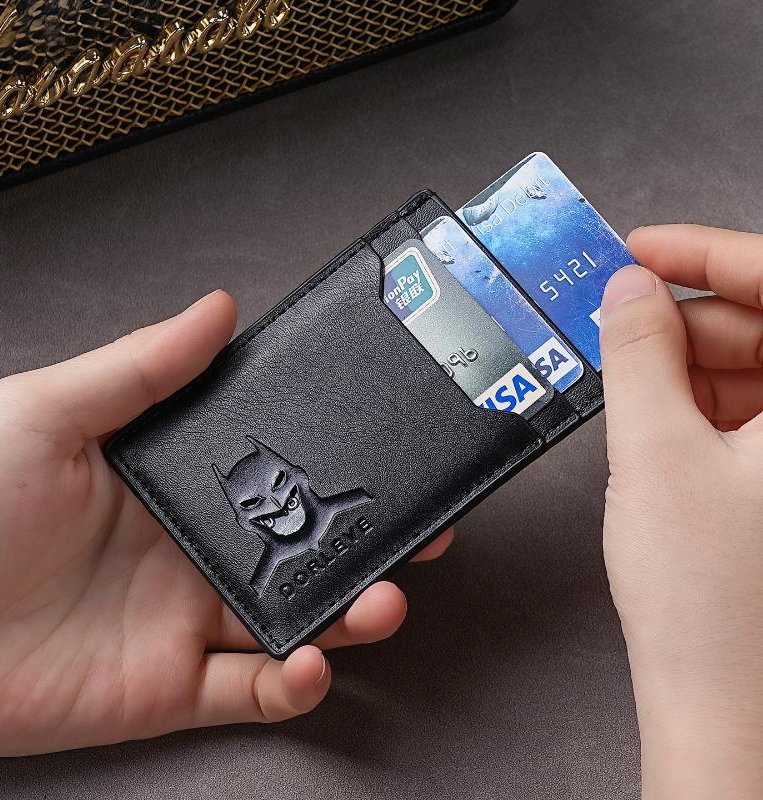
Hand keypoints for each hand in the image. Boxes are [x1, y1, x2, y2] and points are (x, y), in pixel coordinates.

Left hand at [0, 291, 452, 755]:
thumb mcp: (50, 411)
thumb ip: (141, 366)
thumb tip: (217, 310)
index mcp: (176, 482)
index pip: (276, 467)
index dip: (335, 463)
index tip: (384, 453)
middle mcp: (194, 548)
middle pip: (303, 546)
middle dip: (368, 543)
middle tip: (419, 533)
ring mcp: (187, 619)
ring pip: (295, 618)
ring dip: (349, 613)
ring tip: (382, 599)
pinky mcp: (172, 685)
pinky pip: (251, 690)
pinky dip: (293, 684)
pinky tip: (310, 662)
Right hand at [599, 226, 762, 798]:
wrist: (722, 703)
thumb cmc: (707, 601)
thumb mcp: (653, 452)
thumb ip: (639, 354)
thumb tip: (628, 290)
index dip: (707, 254)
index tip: (642, 247)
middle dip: (690, 318)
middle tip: (618, 319)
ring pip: (759, 371)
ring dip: (690, 364)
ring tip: (630, 382)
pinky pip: (753, 413)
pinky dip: (701, 403)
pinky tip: (658, 418)